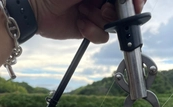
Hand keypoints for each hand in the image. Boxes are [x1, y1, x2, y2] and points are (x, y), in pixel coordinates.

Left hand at [29, 0, 146, 43]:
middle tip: (103, 8)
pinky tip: (80, 24)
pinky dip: (93, 32)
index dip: (134, 0)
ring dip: (98, 21)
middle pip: (122, 10)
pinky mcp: (90, 29)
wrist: (36, 11)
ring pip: (113, 25)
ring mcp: (96, 15)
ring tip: (82, 12)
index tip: (136, 4)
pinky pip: (102, 37)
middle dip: (114, 12)